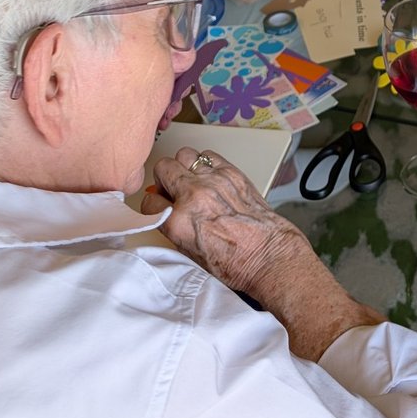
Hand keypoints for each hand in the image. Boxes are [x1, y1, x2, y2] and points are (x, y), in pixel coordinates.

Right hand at [141, 147, 307, 300]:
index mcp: (179, 221)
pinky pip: (209, 155)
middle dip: (164, 179)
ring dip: (184, 166)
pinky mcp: (233, 173)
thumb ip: (172, 226)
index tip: (158, 206)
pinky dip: (206, 163)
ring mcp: (214, 181)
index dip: (152, 205)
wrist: (268, 256)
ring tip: (191, 180)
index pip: (149, 201)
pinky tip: (210, 177)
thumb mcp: (189, 253)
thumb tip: (164, 210)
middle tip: (172, 188)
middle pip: (163, 168)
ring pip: (185, 155)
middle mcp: (194, 196)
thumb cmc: (235, 262)